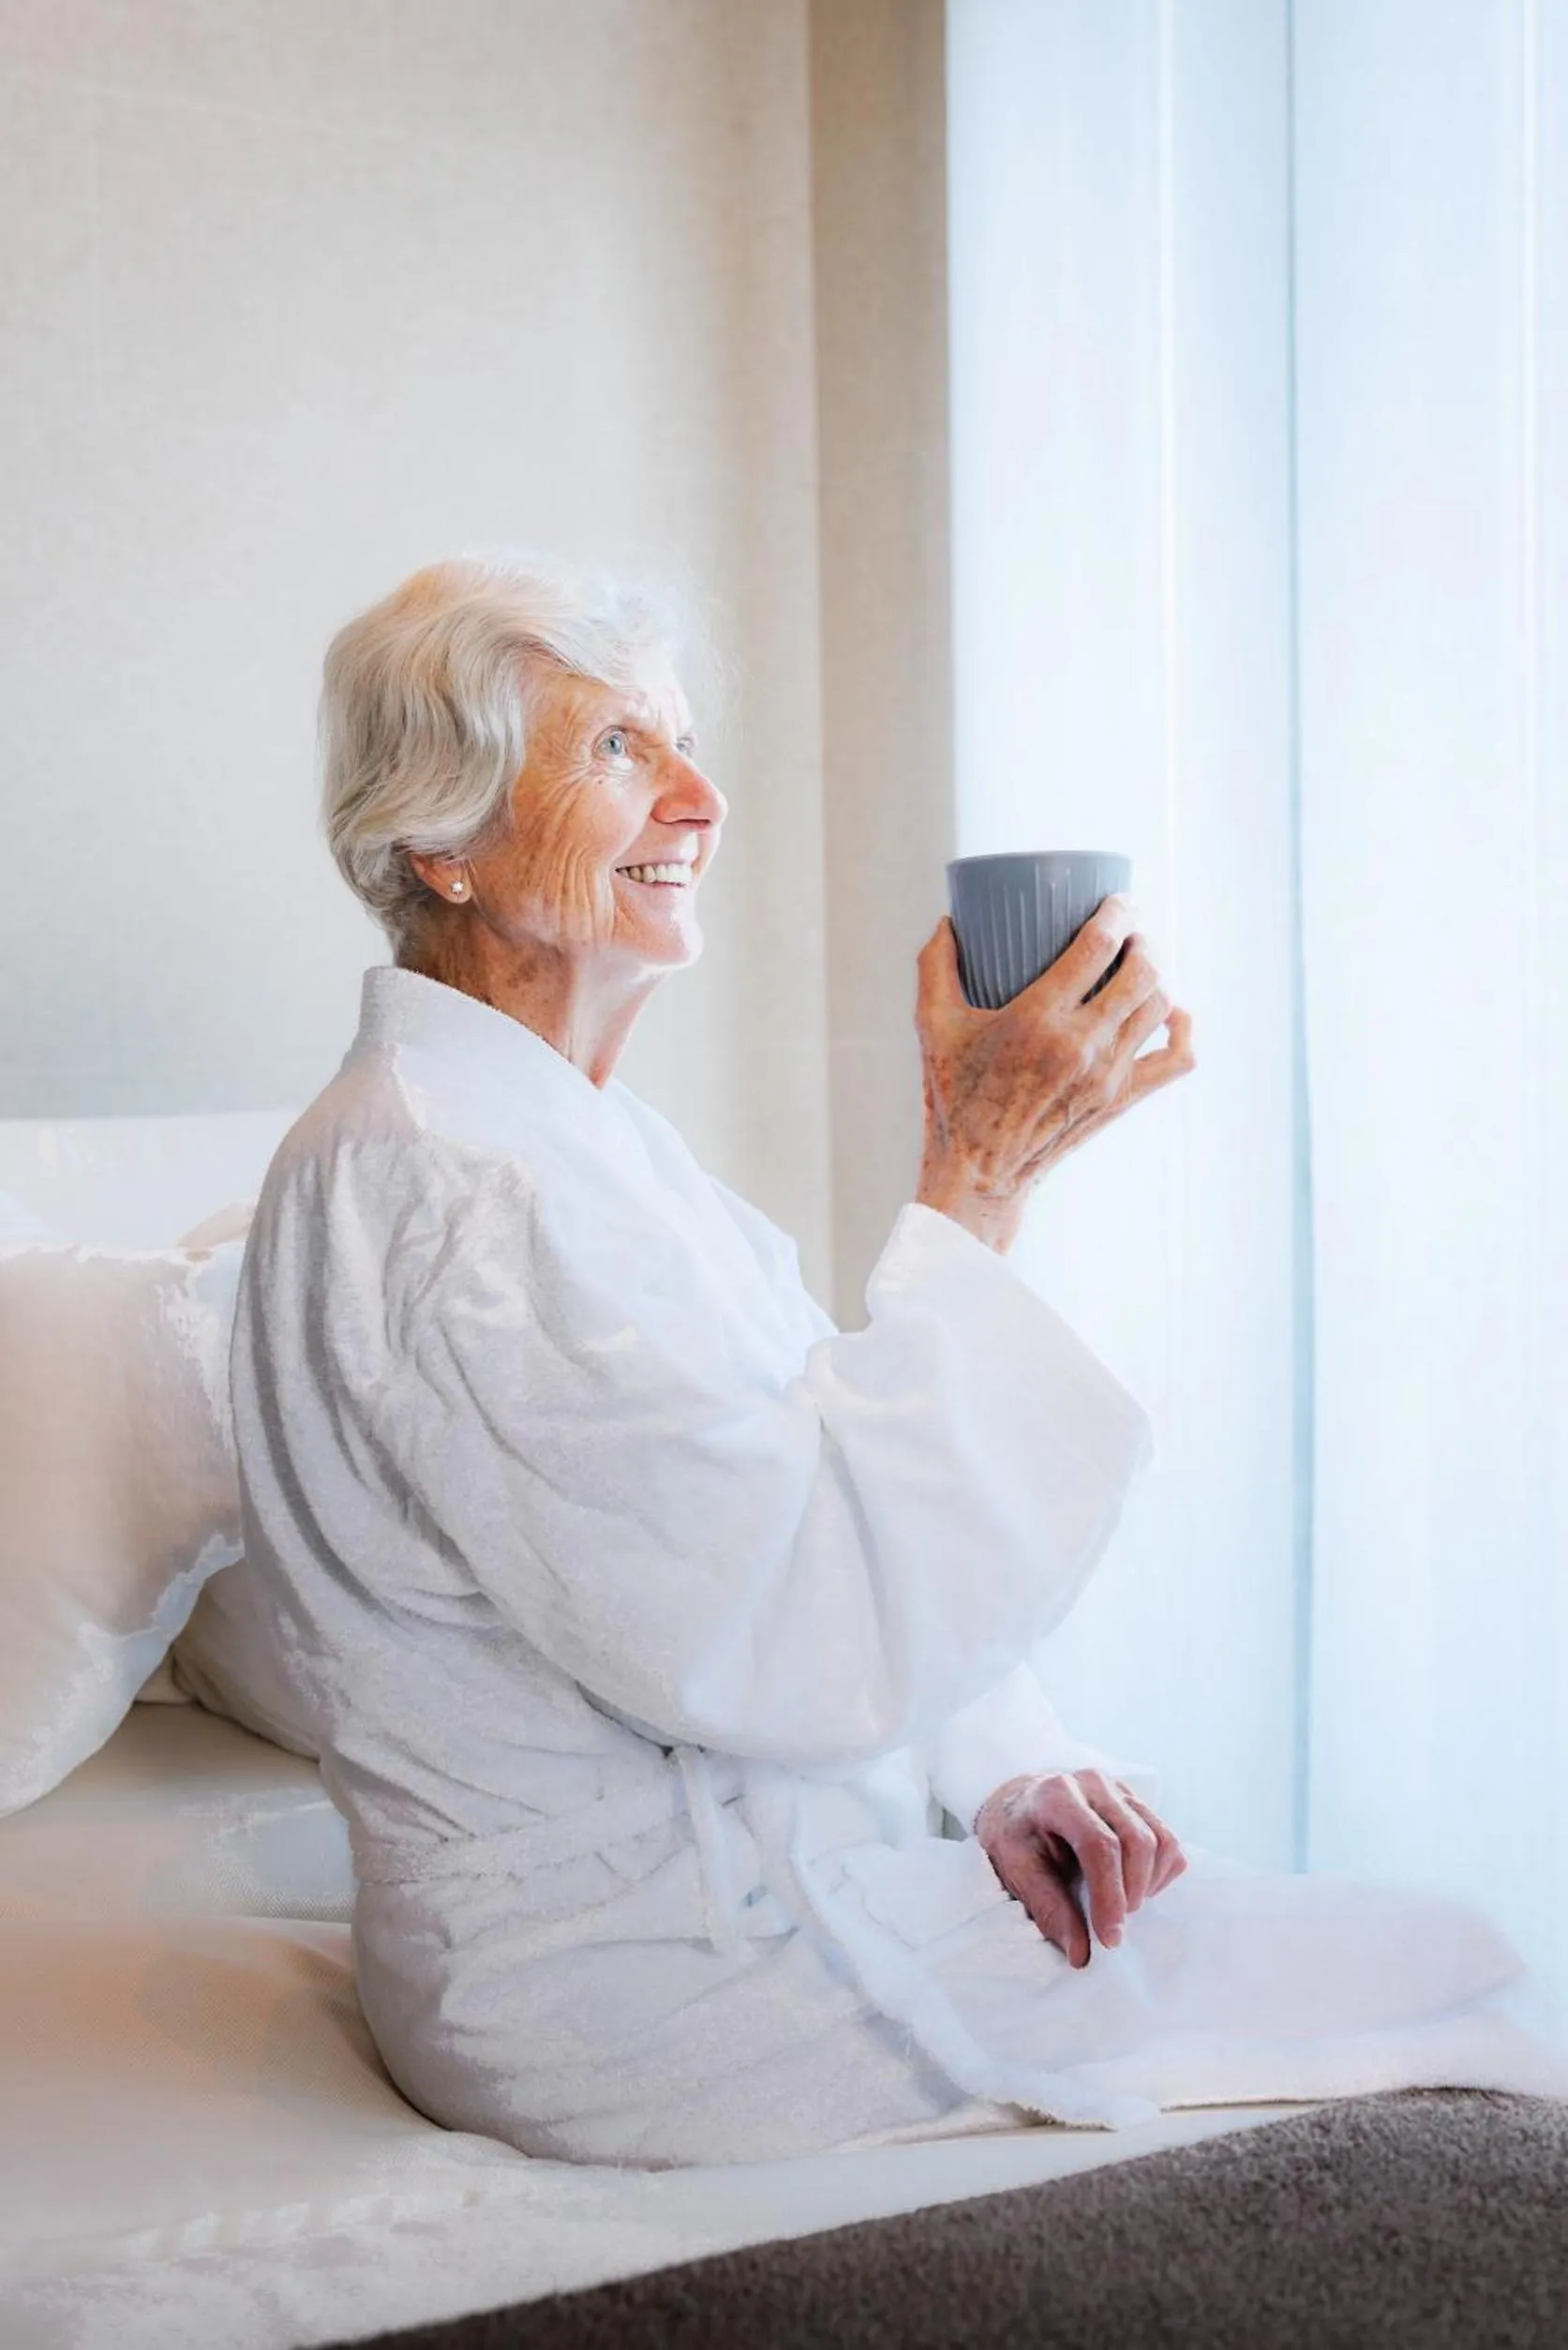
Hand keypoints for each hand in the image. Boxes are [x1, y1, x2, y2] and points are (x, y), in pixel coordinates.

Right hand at [914, 899, 1195, 1252]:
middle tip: (1126, 932)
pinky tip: (1170, 1013)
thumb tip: (948, 922)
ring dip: (1156, 975)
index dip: (1116, 913)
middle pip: (1141, 971)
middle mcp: (1081, 1045)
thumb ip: (934, 969)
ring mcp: (1108, 1075)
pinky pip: (1177, 1058)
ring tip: (1138, 964)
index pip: (1097, 947)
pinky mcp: (1122, 1099)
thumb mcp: (933, 1029)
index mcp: (1037, 1020)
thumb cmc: (952, 1098)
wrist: (981, 1173)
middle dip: (1141, 940)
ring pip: (1159, 1006)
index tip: (1116, 902)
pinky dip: (1182, 1028)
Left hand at [973, 1768, 1187, 1967]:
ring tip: (1119, 1904)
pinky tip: (1131, 1886)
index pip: (1099, 1844)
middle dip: (1131, 1894)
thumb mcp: (1015, 1871)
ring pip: (1161, 1840)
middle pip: (1137, 1842)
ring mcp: (1120, 1789)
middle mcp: (1093, 1784)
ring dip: (1148, 1885)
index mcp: (1057, 1796)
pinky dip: (1160, 1873)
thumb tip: (1081, 1955)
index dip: (1109, 1895)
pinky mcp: (1137, 1802)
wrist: (1019, 1802)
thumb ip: (1048, 1909)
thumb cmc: (1016, 1837)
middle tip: (1109, 1926)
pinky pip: (1169, 1840)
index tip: (1109, 1937)